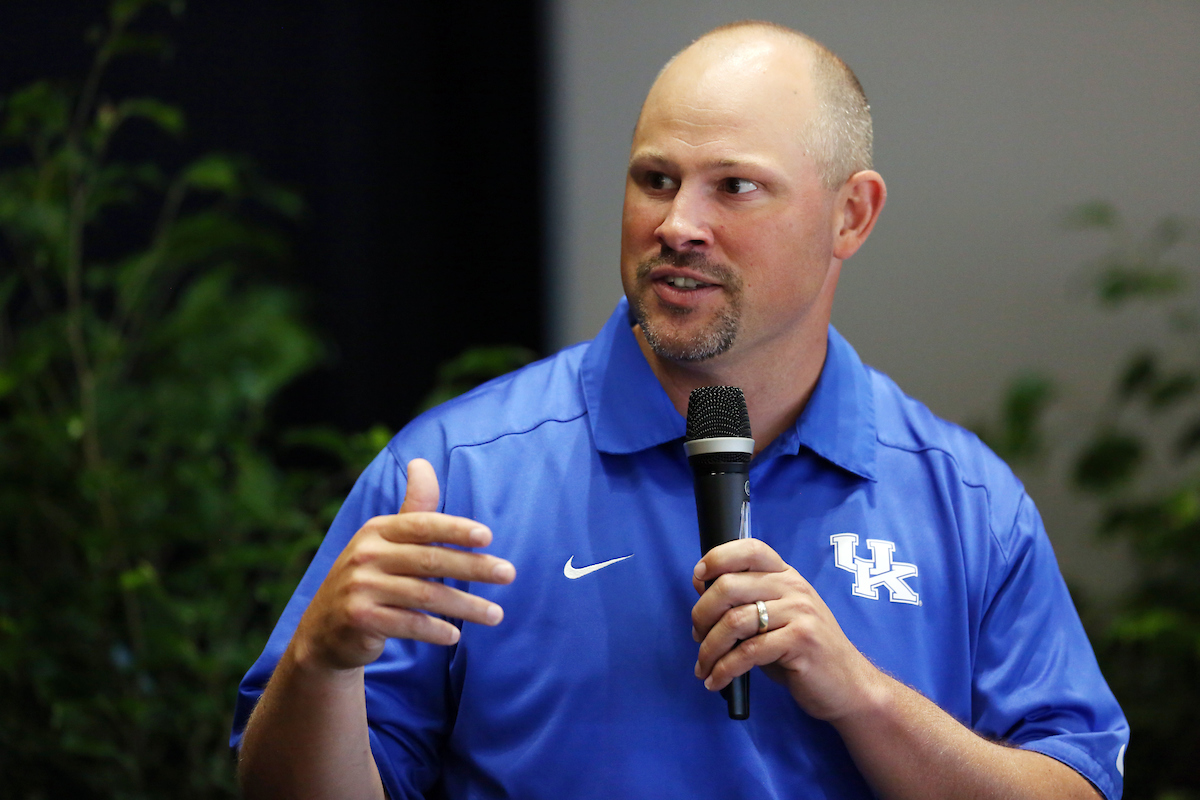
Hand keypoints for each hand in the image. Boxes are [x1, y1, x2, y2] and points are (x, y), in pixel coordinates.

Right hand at [292, 458, 515, 671]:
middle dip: (474, 566)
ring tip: (496, 614)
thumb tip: (422, 463)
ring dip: (466, 606)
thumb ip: (412, 509)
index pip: (423, 525)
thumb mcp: (386, 541)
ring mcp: (360, 587)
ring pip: (425, 595)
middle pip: (430, 560)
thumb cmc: (370, 577)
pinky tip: (455, 636)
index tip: (488, 537)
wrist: (325, 629)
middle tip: (508, 573)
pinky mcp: (359, 619)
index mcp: (377, 531)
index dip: (456, 529)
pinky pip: (407, 624)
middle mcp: (366, 555)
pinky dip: (434, 631)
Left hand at [691, 538, 880, 721]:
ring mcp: (800, 613)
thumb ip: (746, 602)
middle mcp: (793, 588)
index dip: (718, 557)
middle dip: (701, 614)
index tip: (698, 578)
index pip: (750, 549)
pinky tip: (716, 680)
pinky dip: (724, 669)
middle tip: (697, 636)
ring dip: (709, 648)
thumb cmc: (804, 653)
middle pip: (730, 586)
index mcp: (786, 576)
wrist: (849, 686)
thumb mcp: (776, 618)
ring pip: (734, 622)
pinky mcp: (801, 641)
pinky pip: (748, 652)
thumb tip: (702, 590)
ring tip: (703, 666)